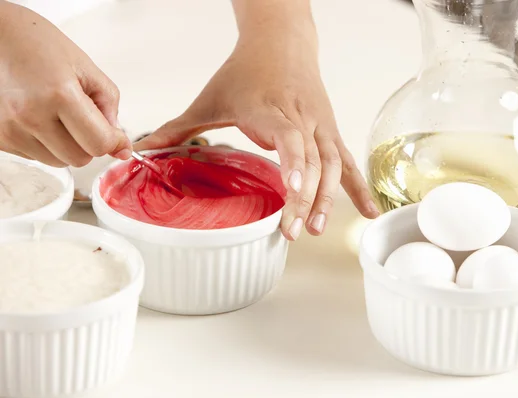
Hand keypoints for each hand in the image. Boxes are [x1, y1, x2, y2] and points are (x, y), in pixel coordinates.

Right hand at [0, 1, 130, 166]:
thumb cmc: (39, 44)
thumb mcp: (86, 69)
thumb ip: (109, 107)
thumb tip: (119, 144)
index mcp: (59, 94)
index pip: (99, 144)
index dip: (114, 142)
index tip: (117, 138)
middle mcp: (30, 115)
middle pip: (79, 159)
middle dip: (89, 144)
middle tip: (83, 119)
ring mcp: (10, 128)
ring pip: (58, 162)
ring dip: (66, 146)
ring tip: (57, 114)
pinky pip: (35, 156)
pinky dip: (45, 143)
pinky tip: (39, 117)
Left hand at [136, 14, 378, 239]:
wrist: (281, 42)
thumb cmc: (248, 70)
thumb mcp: (211, 97)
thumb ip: (180, 127)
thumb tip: (144, 150)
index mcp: (271, 108)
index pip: (290, 136)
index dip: (294, 161)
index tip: (293, 187)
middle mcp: (302, 118)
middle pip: (312, 160)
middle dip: (305, 197)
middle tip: (292, 231)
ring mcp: (321, 126)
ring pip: (333, 164)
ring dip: (328, 199)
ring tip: (315, 229)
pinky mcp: (330, 132)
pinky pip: (347, 163)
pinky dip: (359, 188)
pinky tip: (369, 213)